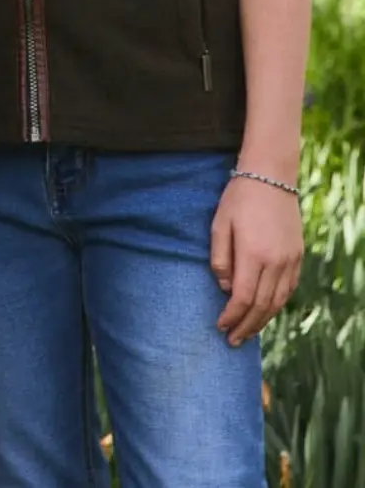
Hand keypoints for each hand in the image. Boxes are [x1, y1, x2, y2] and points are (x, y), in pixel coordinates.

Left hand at [211, 174, 302, 345]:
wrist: (270, 177)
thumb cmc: (238, 198)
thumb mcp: (219, 224)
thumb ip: (219, 258)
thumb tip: (223, 287)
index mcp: (253, 254)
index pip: (243, 297)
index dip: (232, 316)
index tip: (220, 326)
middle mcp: (275, 262)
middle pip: (262, 306)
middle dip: (246, 326)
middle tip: (233, 340)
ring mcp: (290, 260)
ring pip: (278, 301)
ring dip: (262, 320)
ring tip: (248, 332)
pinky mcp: (298, 256)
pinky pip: (289, 289)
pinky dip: (277, 305)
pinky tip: (266, 312)